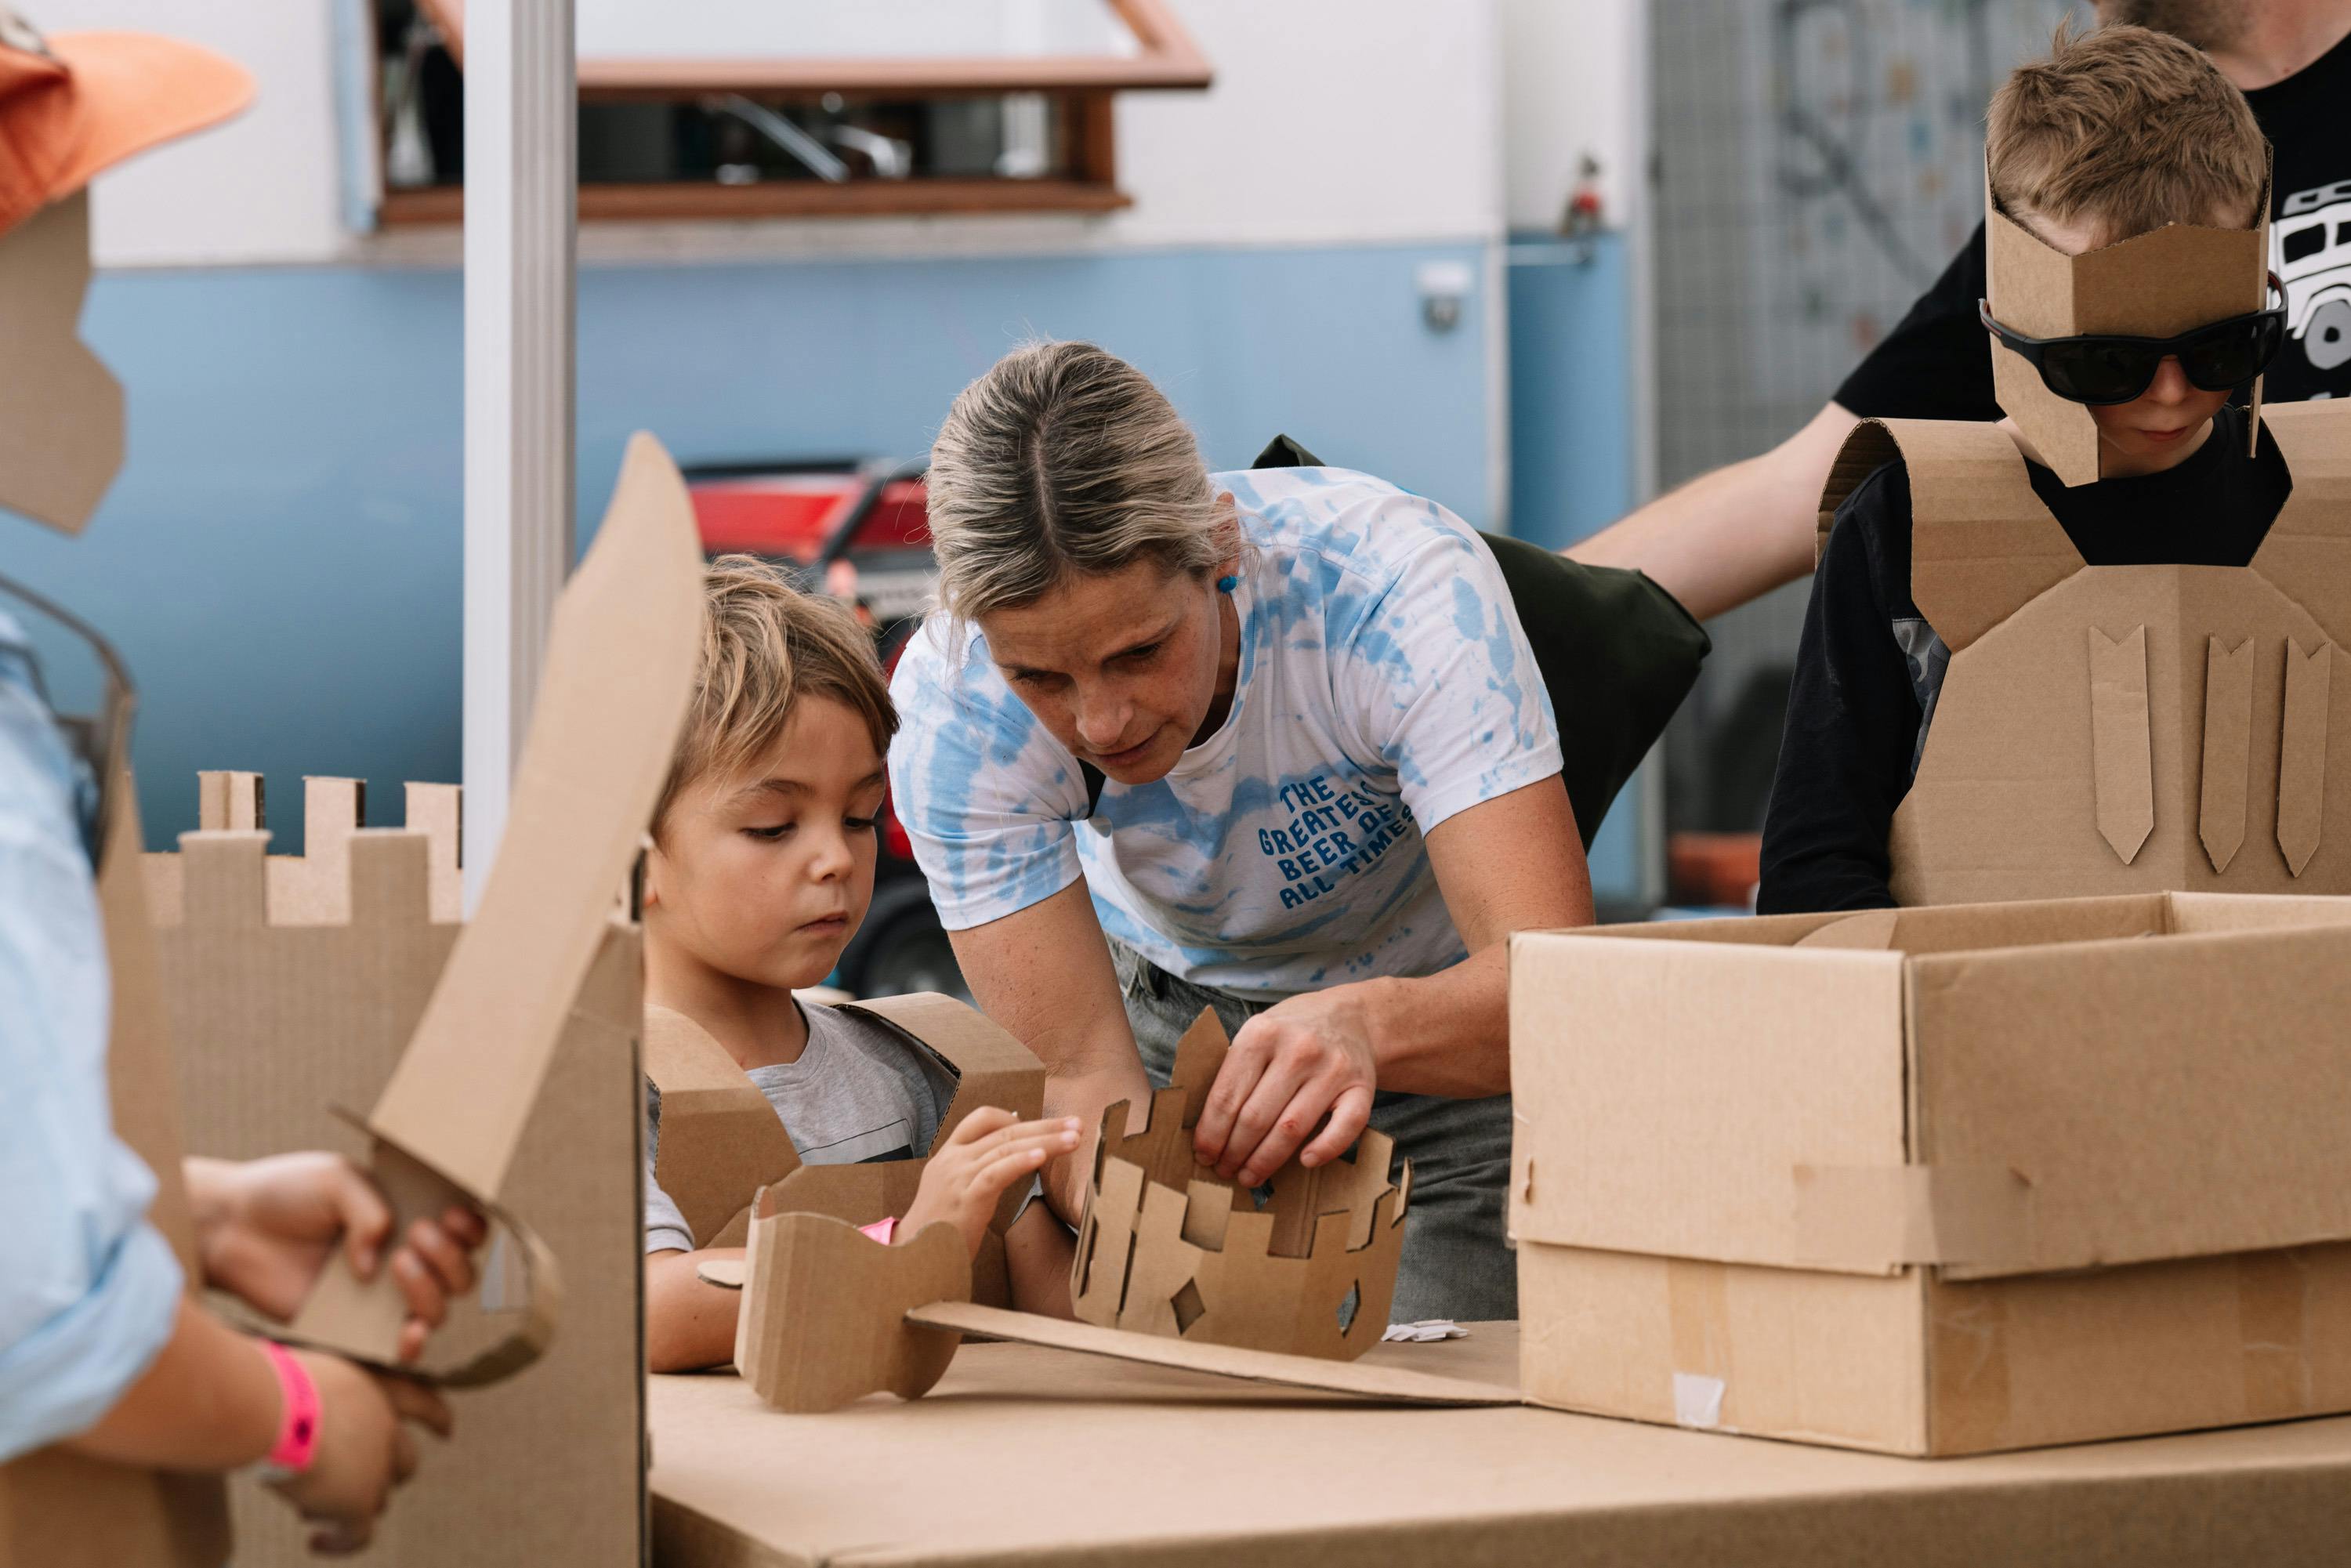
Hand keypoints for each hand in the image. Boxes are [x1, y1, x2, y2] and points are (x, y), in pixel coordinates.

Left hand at [188, 1153, 488, 1362]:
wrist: (230, 1227)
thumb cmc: (285, 1194)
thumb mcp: (335, 1180)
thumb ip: (368, 1211)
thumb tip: (376, 1264)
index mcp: (410, 1216)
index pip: (465, 1231)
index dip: (471, 1229)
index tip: (451, 1216)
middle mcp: (403, 1258)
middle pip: (462, 1273)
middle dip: (450, 1256)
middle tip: (416, 1233)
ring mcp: (381, 1297)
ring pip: (439, 1309)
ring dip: (431, 1289)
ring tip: (396, 1264)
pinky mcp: (354, 1328)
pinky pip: (400, 1349)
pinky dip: (415, 1345)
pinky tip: (407, 1331)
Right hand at [269, 1349, 452, 1555]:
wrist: (268, 1408)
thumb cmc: (266, 1382)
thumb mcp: (302, 1375)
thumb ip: (314, 1395)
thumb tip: (293, 1413)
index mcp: (376, 1387)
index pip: (420, 1400)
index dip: (436, 1416)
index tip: (447, 1430)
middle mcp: (386, 1425)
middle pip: (404, 1461)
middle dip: (386, 1475)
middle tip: (357, 1486)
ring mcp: (377, 1465)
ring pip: (378, 1498)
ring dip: (349, 1504)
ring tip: (310, 1507)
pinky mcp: (359, 1501)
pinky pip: (358, 1534)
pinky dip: (340, 1542)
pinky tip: (317, 1542)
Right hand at [899, 1110, 1080, 1257]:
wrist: (910, 1259)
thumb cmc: (938, 1232)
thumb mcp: (953, 1193)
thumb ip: (976, 1174)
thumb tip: (1011, 1162)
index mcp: (948, 1155)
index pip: (980, 1119)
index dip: (1013, 1116)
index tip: (1042, 1124)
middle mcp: (952, 1160)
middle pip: (1004, 1130)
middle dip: (1045, 1125)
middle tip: (1076, 1122)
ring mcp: (957, 1177)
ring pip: (1007, 1146)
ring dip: (1046, 1140)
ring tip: (1075, 1138)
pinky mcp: (966, 1198)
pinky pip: (997, 1172)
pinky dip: (1021, 1160)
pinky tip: (1043, 1155)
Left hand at [1193, 986, 1379, 1186]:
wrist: (1351, 1018)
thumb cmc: (1293, 1034)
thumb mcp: (1259, 1033)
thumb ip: (1236, 1070)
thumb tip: (1207, 1128)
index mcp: (1262, 1033)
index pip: (1227, 1096)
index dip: (1211, 1133)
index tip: (1204, 1154)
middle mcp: (1298, 1049)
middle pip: (1255, 1117)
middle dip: (1234, 1152)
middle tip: (1224, 1170)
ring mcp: (1333, 1069)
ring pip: (1291, 1129)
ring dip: (1266, 1161)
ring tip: (1249, 1176)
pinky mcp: (1361, 1087)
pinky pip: (1344, 1128)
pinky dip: (1324, 1150)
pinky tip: (1306, 1162)